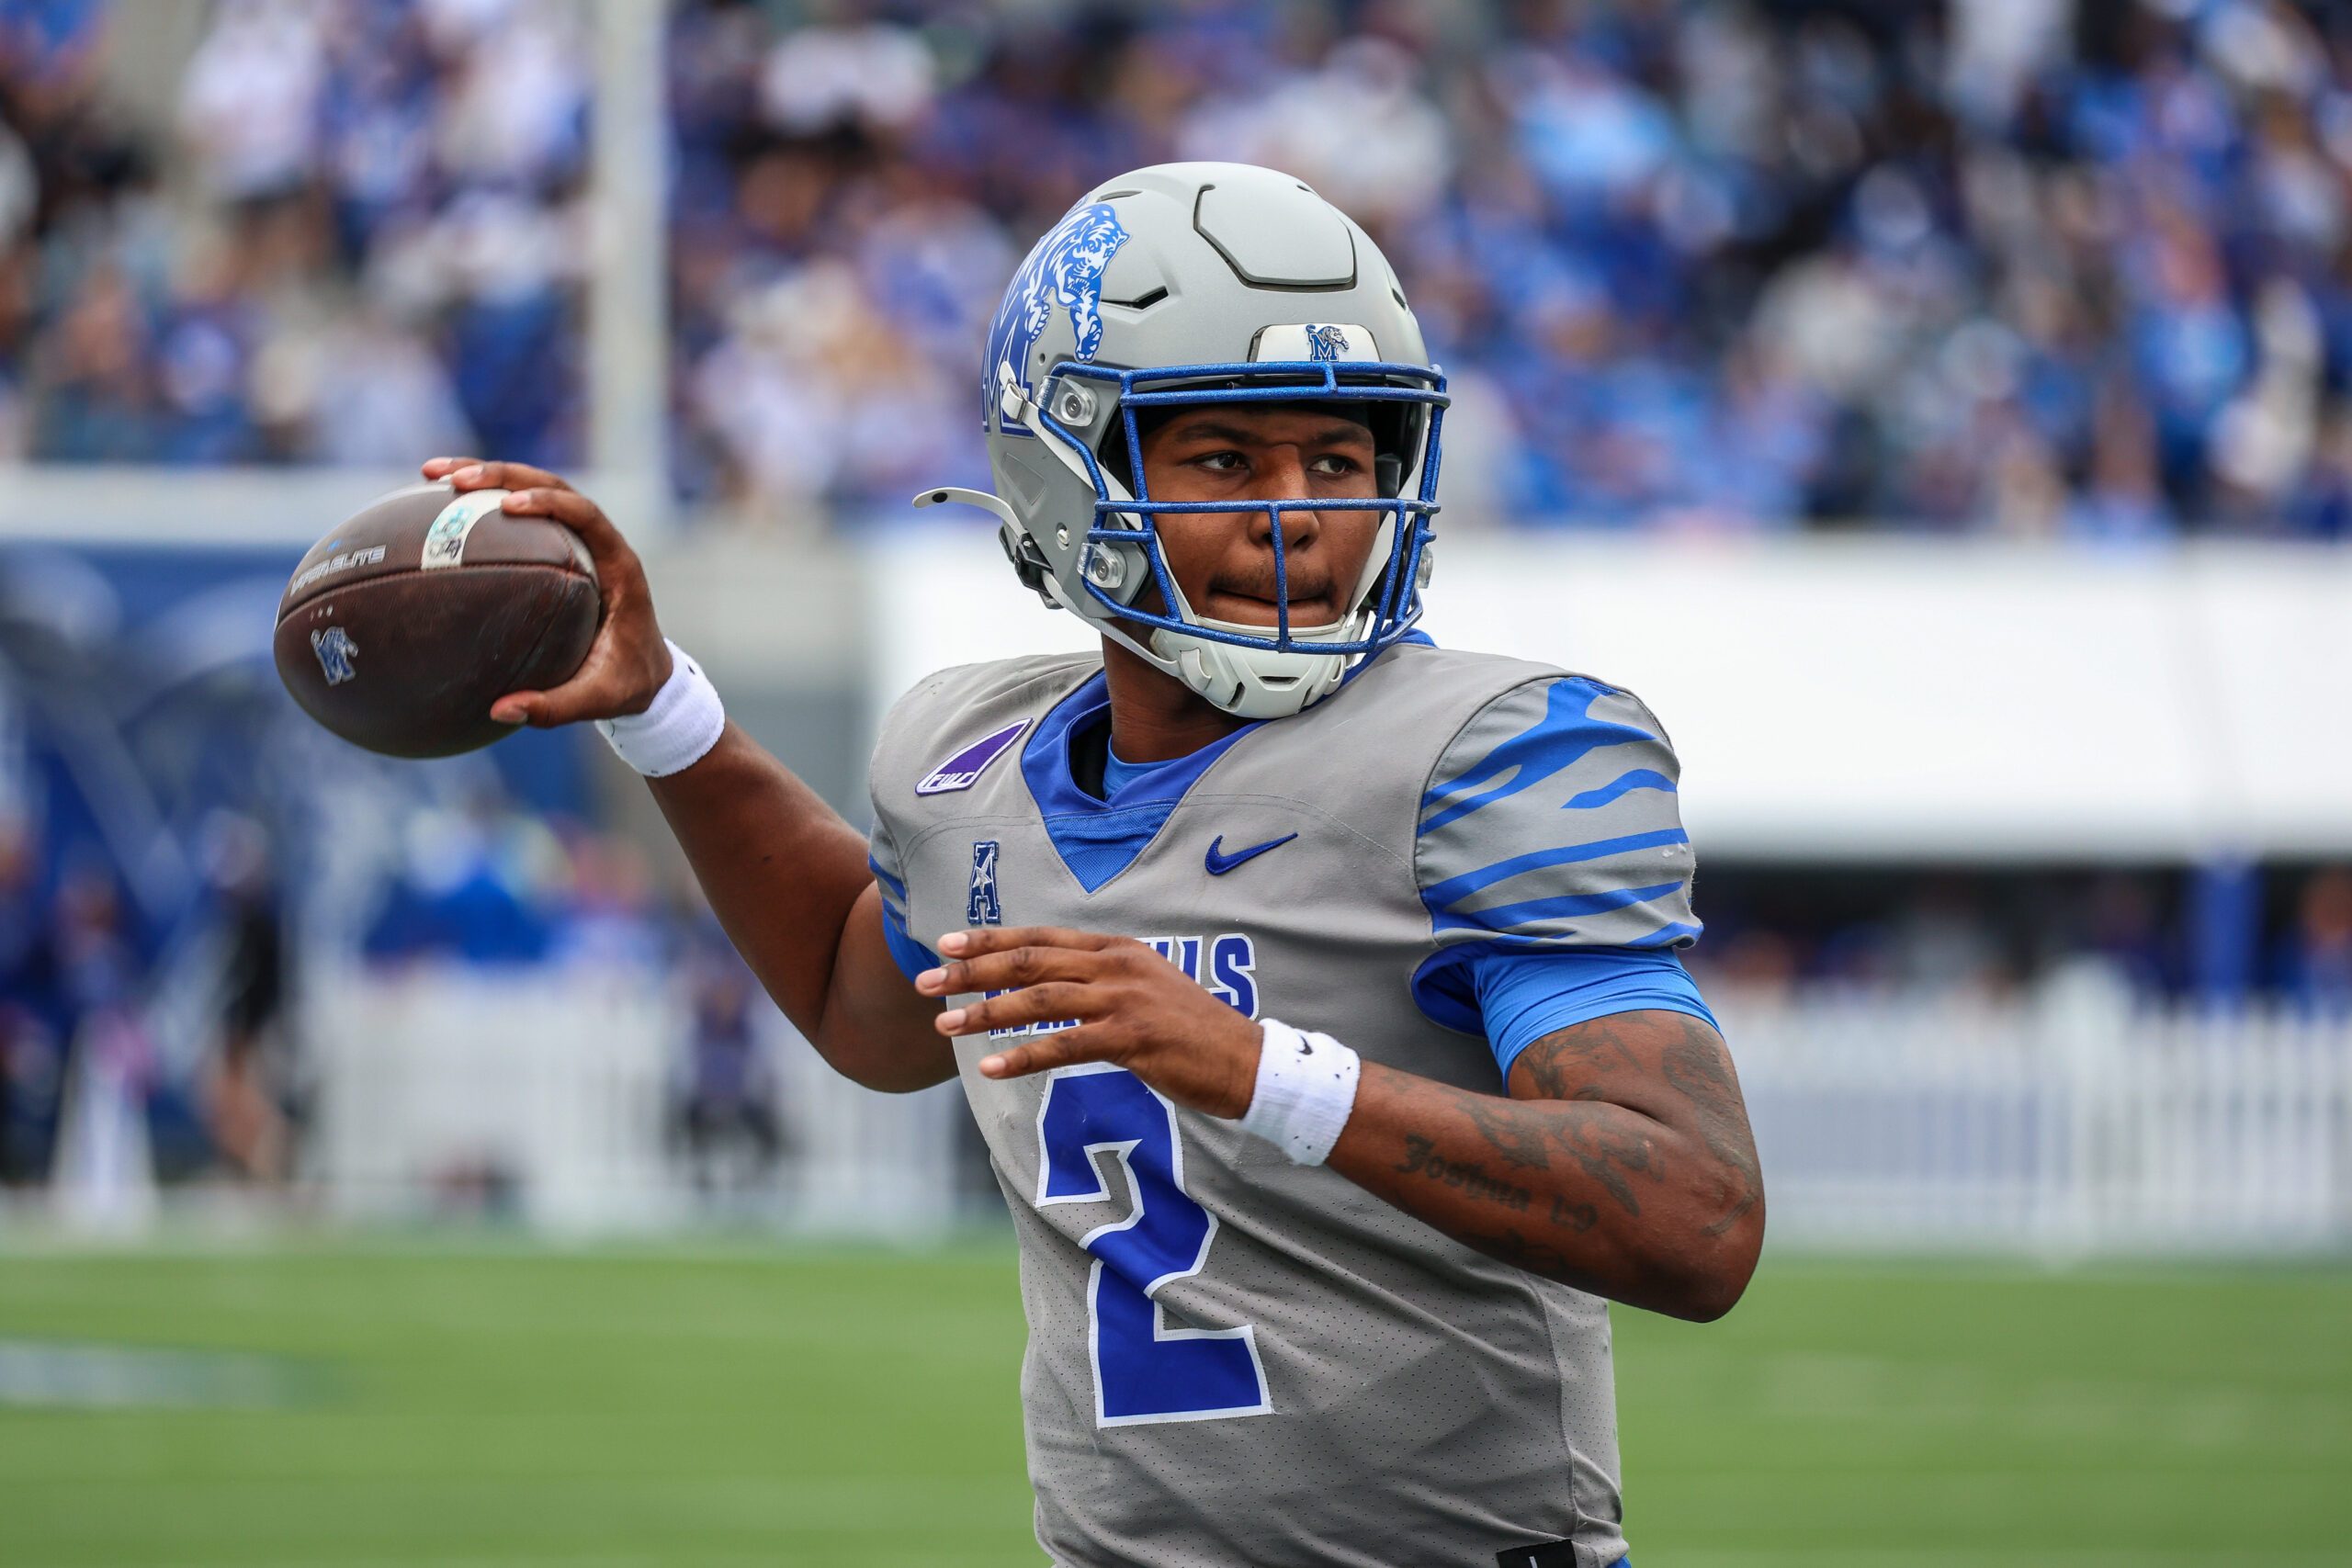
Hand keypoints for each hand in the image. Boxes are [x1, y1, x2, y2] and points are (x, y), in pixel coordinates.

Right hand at [421, 456, 673, 726]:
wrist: (649, 677)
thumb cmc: (628, 684)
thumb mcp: (600, 699)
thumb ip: (556, 707)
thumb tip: (500, 712)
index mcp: (620, 566)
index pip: (587, 516)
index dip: (551, 503)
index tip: (509, 505)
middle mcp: (600, 544)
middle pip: (553, 487)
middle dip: (503, 475)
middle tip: (453, 478)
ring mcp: (579, 542)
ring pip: (534, 490)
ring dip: (487, 477)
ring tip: (432, 474)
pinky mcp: (559, 548)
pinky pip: (522, 518)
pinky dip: (483, 505)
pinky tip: (436, 507)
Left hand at [916, 926, 1263, 1118]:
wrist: (1247, 1060)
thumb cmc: (1192, 1031)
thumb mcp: (1146, 989)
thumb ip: (1101, 981)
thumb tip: (1052, 986)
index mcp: (1117, 949)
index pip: (1041, 937)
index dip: (991, 939)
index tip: (946, 944)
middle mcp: (1117, 965)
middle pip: (1030, 961)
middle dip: (972, 971)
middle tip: (927, 982)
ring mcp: (1125, 999)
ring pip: (1039, 999)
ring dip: (987, 1011)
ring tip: (945, 1025)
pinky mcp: (1132, 1037)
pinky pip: (1065, 1045)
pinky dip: (1024, 1055)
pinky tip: (992, 1066)